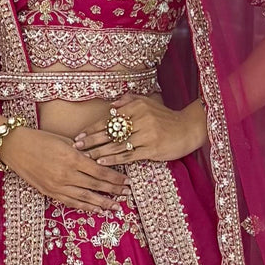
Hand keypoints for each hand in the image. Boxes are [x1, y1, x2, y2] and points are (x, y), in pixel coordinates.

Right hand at [0, 125, 126, 213]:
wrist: (15, 147)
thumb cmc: (40, 139)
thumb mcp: (64, 140)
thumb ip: (82, 152)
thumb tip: (98, 160)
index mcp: (71, 158)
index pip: (99, 171)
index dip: (115, 178)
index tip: (126, 181)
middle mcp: (66, 174)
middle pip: (95, 185)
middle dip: (113, 190)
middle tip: (126, 194)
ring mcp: (57, 185)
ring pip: (85, 197)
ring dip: (102, 203)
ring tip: (115, 208)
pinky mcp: (49, 192)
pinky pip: (71, 202)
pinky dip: (85, 206)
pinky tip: (95, 209)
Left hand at [74, 94, 206, 165]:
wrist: (188, 128)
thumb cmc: (165, 118)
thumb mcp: (148, 103)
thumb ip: (129, 101)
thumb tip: (111, 107)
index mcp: (137, 107)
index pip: (109, 119)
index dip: (92, 128)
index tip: (79, 136)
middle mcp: (141, 119)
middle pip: (110, 132)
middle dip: (91, 140)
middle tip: (77, 147)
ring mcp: (147, 134)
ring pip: (117, 144)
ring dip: (99, 151)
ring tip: (86, 157)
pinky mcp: (152, 148)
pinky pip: (129, 155)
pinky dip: (114, 159)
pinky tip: (102, 162)